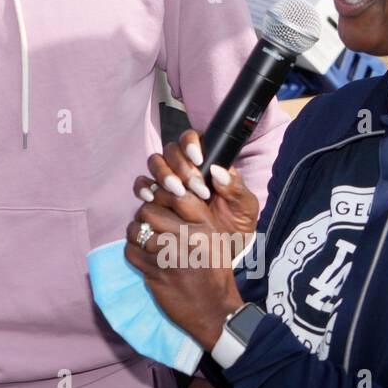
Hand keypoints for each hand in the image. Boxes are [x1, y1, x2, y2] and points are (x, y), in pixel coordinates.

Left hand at [124, 129, 251, 347]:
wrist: (215, 311)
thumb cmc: (214, 270)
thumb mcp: (214, 237)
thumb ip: (193, 213)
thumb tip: (160, 190)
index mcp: (204, 224)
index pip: (173, 193)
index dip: (160, 194)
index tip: (159, 202)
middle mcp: (187, 237)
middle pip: (148, 210)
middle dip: (144, 216)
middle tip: (149, 225)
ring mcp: (170, 256)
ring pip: (136, 230)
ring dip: (136, 235)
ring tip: (145, 241)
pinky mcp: (155, 274)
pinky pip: (131, 252)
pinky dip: (133, 253)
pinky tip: (144, 258)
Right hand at [132, 129, 259, 243]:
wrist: (222, 250)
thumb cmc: (236, 225)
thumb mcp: (245, 208)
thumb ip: (236, 188)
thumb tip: (218, 170)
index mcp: (208, 161)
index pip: (192, 138)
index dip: (190, 143)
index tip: (199, 160)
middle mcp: (185, 166)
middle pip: (171, 150)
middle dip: (181, 166)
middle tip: (195, 188)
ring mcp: (168, 180)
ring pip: (155, 162)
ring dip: (163, 174)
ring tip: (177, 193)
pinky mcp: (155, 196)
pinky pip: (142, 183)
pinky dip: (143, 187)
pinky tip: (151, 197)